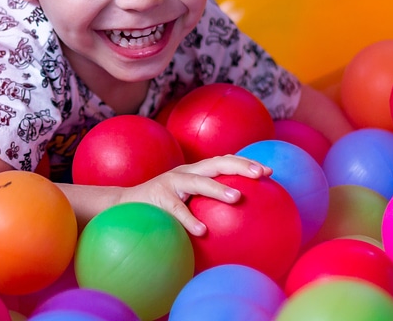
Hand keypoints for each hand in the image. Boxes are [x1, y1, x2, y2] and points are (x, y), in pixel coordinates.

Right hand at [118, 155, 271, 235]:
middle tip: (261, 174)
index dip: (245, 163)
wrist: (123, 206)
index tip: (269, 171)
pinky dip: (189, 219)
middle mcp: (185, 173)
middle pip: (216, 163)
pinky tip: (201, 231)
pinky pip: (176, 209)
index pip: (223, 161)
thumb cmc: (161, 208)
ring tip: (237, 197)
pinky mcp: (158, 198)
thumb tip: (239, 222)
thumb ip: (206, 205)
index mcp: (194, 172)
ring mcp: (170, 183)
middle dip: (240, 166)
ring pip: (197, 181)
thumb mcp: (186, 201)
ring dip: (218, 188)